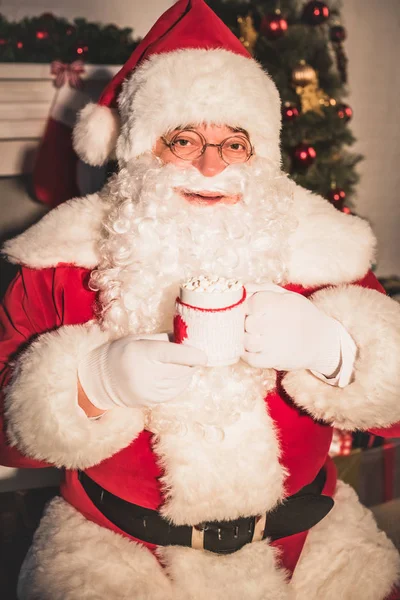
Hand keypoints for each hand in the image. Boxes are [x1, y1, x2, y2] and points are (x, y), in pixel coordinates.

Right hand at [78, 337, 206, 409]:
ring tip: (177, 364)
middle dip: (191, 361)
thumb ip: (165, 339)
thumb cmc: (123, 351)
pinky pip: (176, 391)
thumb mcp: (140, 338)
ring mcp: (148, 392)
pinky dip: (180, 382)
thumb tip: (190, 339)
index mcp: (141, 354)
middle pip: (181, 369)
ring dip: (186, 372)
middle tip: (190, 353)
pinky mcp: (152, 402)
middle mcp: (145, 375)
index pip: (171, 354)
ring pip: (181, 382)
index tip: (204, 355)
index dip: (190, 354)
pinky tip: (172, 375)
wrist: (101, 379)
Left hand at [242, 284, 340, 374]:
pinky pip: (251, 359)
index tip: (250, 311)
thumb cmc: (303, 315)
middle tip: (252, 325)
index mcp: (280, 304)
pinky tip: (254, 349)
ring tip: (254, 336)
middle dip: (246, 324)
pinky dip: (248, 354)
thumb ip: (265, 289)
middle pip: (247, 323)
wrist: (324, 341)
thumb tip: (242, 287)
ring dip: (246, 339)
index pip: (250, 303)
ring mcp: (275, 343)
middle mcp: (277, 322)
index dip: (246, 307)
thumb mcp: (288, 296)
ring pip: (246, 341)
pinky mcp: (275, 360)